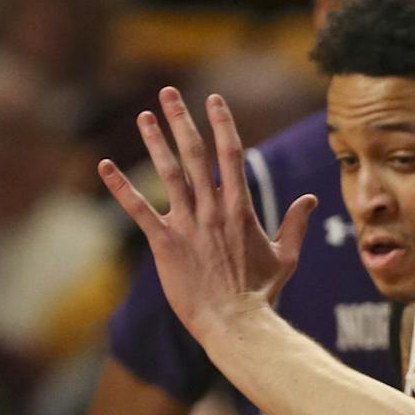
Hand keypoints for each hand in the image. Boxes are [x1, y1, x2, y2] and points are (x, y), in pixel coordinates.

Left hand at [98, 88, 315, 345]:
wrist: (235, 322)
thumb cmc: (262, 293)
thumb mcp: (287, 256)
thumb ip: (295, 224)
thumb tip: (310, 199)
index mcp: (241, 209)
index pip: (231, 155)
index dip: (222, 124)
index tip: (213, 99)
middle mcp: (213, 209)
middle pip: (195, 155)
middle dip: (182, 120)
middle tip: (168, 92)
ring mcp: (187, 225)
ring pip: (168, 174)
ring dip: (155, 142)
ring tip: (143, 116)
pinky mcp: (164, 243)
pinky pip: (138, 210)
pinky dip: (120, 187)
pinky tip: (104, 165)